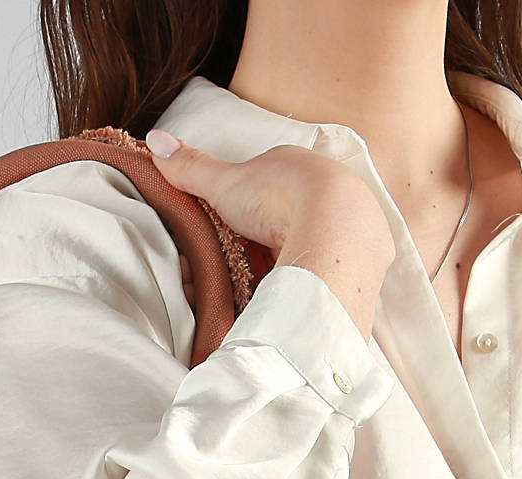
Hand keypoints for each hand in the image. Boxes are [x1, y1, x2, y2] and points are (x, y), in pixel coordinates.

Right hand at [144, 126, 394, 338]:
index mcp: (300, 166)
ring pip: (322, 240)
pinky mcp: (368, 260)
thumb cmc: (280, 198)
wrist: (335, 230)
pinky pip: (341, 269)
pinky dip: (324, 279)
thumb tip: (153, 140)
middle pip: (297, 213)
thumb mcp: (226, 183)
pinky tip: (307, 295)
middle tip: (250, 261)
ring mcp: (355, 224)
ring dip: (302, 257)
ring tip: (275, 285)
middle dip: (275, 235)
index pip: (272, 181)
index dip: (250, 203)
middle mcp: (333, 188)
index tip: (234, 226)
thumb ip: (192, 168)